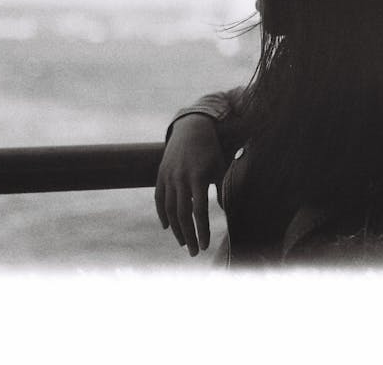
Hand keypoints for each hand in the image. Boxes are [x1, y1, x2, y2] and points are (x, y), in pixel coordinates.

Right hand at [155, 114, 225, 256]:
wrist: (191, 129)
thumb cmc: (210, 150)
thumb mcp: (219, 168)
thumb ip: (220, 190)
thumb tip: (223, 211)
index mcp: (198, 177)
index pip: (199, 211)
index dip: (202, 230)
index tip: (206, 245)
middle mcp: (181, 178)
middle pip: (182, 214)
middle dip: (189, 236)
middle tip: (195, 252)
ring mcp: (169, 177)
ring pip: (169, 209)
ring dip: (176, 229)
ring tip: (184, 242)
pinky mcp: (161, 175)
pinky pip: (159, 198)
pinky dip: (161, 214)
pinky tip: (167, 227)